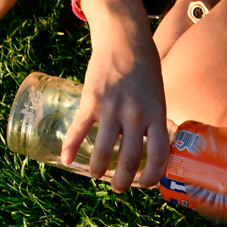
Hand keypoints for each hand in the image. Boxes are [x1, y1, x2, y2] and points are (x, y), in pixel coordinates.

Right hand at [62, 0, 168, 191]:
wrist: (124, 38)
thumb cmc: (144, 66)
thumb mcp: (158, 93)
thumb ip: (153, 118)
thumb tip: (149, 144)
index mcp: (157, 113)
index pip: (159, 155)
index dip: (152, 175)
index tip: (145, 185)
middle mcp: (136, 114)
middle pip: (130, 159)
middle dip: (123, 181)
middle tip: (118, 188)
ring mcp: (113, 107)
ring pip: (105, 150)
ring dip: (99, 170)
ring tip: (97, 176)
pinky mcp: (92, 100)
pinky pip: (80, 130)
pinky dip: (71, 148)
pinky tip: (66, 160)